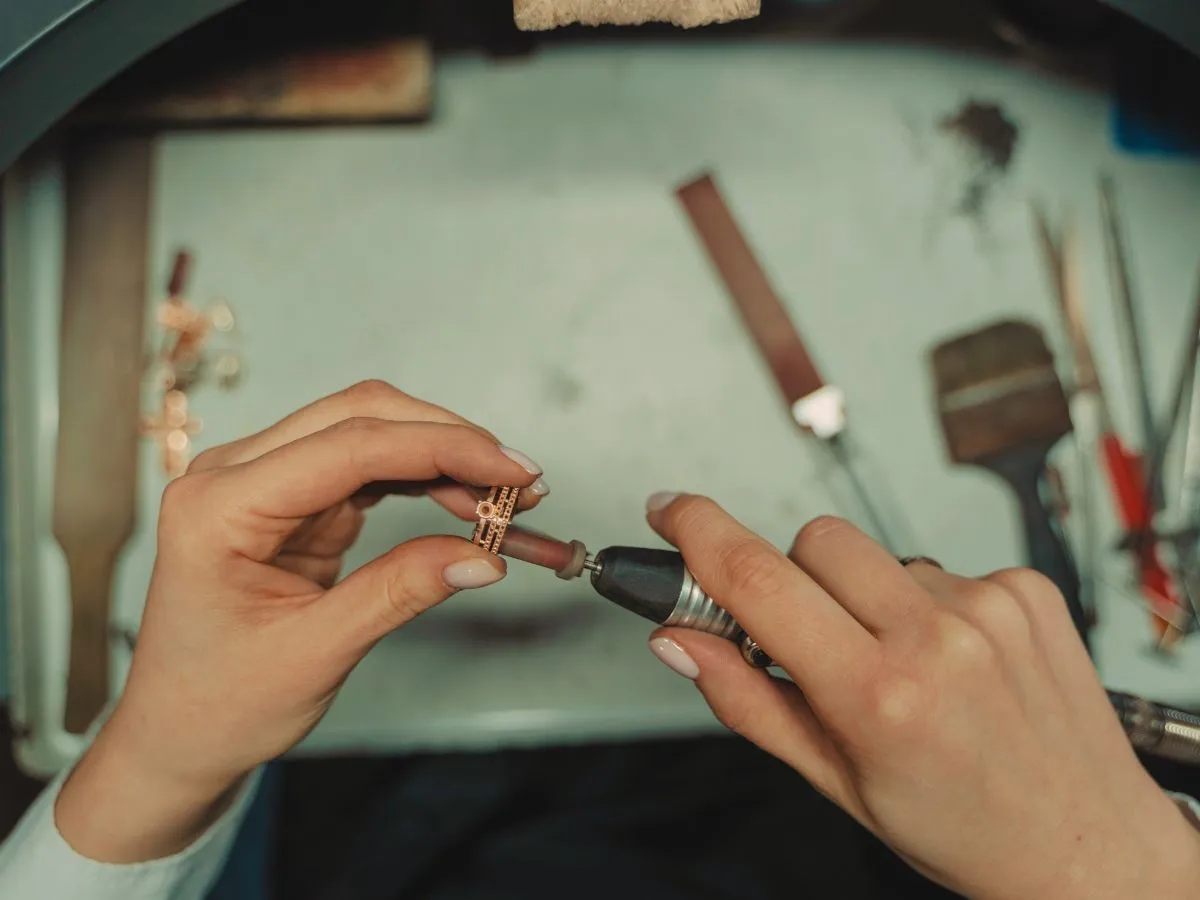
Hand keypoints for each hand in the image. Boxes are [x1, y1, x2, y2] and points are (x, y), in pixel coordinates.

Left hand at [56, 381, 547, 861]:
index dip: (442, 448)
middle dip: (449, 440)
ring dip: (441, 454)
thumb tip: (483, 558)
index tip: (512, 472)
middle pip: (360, 416)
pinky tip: (464, 501)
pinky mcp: (292, 497)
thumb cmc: (221, 702)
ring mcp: (262, 480)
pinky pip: (368, 465)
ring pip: (369, 430)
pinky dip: (422, 478)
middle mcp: (234, 475)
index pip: (349, 445)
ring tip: (503, 496)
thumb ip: (399, 593)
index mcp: (220, 506)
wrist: (177, 733)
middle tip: (521, 482)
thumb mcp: (314, 653)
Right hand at [644, 496, 1199, 899]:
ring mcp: (990, 607)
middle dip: (794, 580)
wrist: (1085, 846)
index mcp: (878, 695)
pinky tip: (950, 657)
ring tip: (899, 662)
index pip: (758, 579)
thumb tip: (679, 641)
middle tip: (813, 641)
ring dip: (863, 595)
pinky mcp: (1026, 589)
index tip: (669, 512)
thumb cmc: (962, 828)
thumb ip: (745, 700)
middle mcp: (938, 639)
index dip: (697, 531)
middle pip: (815, 541)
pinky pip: (937, 565)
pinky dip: (926, 602)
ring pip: (875, 553)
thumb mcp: (835, 783)